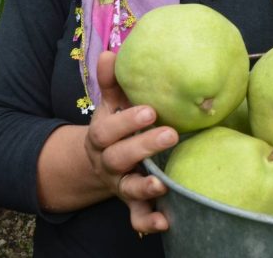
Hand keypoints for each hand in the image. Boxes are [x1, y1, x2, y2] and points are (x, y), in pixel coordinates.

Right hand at [83, 50, 177, 233]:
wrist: (102, 162)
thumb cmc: (116, 124)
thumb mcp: (112, 103)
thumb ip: (113, 80)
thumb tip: (112, 52)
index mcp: (101, 136)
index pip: (107, 129)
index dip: (126, 121)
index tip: (150, 109)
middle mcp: (108, 162)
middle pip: (119, 157)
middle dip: (142, 146)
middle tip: (170, 134)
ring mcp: (119, 184)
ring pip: (127, 188)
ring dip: (145, 187)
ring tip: (162, 183)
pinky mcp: (132, 203)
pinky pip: (137, 217)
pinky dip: (149, 221)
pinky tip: (166, 220)